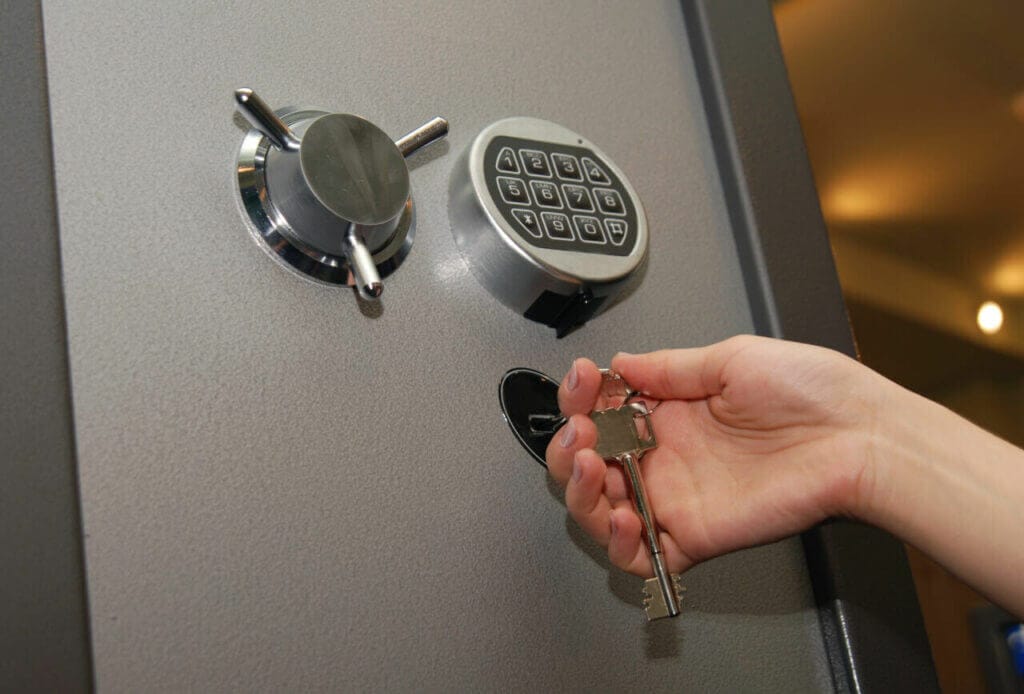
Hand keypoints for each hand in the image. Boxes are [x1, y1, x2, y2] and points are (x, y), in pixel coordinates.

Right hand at [545, 335, 879, 576]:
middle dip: (568, 447)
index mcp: (670, 412)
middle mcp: (667, 457)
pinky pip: (641, 556)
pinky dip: (619, 544)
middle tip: (580, 433)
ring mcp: (676, 498)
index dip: (580, 398)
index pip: (601, 410)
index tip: (581, 382)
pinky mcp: (694, 535)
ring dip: (580, 491)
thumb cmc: (813, 393)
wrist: (860, 437)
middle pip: (590, 463)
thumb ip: (669, 367)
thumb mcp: (732, 358)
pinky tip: (622, 516)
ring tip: (591, 466)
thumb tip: (621, 362)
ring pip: (602, 510)